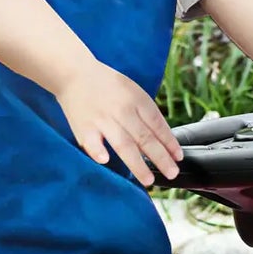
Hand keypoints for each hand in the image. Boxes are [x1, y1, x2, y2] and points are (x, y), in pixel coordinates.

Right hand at [55, 60, 182, 186]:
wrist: (74, 73)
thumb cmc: (108, 85)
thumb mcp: (132, 91)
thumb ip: (146, 113)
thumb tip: (163, 139)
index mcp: (136, 100)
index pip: (157, 124)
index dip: (169, 142)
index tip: (177, 157)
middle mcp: (122, 110)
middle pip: (144, 137)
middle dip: (160, 157)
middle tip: (172, 173)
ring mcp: (103, 119)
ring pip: (123, 144)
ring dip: (137, 164)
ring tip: (149, 180)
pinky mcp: (84, 127)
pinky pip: (92, 142)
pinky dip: (98, 151)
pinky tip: (105, 161)